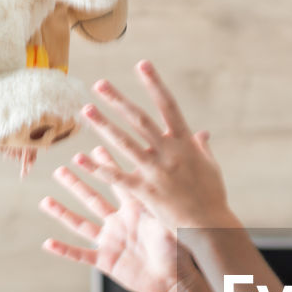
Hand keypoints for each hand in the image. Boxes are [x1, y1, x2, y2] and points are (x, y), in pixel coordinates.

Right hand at [39, 149, 197, 291]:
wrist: (176, 281)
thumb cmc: (180, 251)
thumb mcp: (172, 218)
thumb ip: (168, 195)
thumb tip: (179, 168)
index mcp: (136, 210)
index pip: (118, 182)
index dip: (106, 166)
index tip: (95, 148)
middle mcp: (120, 223)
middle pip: (93, 199)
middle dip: (77, 184)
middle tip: (62, 168)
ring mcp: (111, 241)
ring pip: (81, 224)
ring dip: (62, 213)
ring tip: (45, 200)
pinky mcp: (106, 261)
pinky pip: (81, 255)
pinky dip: (64, 250)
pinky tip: (47, 243)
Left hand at [73, 61, 230, 231]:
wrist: (210, 226)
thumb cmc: (212, 198)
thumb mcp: (210, 168)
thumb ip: (202, 149)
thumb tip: (202, 133)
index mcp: (186, 143)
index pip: (168, 106)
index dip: (154, 84)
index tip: (142, 64)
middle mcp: (169, 152)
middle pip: (139, 120)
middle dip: (118, 100)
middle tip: (99, 84)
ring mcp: (156, 171)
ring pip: (124, 143)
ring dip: (103, 125)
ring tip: (85, 110)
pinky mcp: (145, 191)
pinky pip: (117, 176)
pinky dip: (97, 168)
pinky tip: (79, 159)